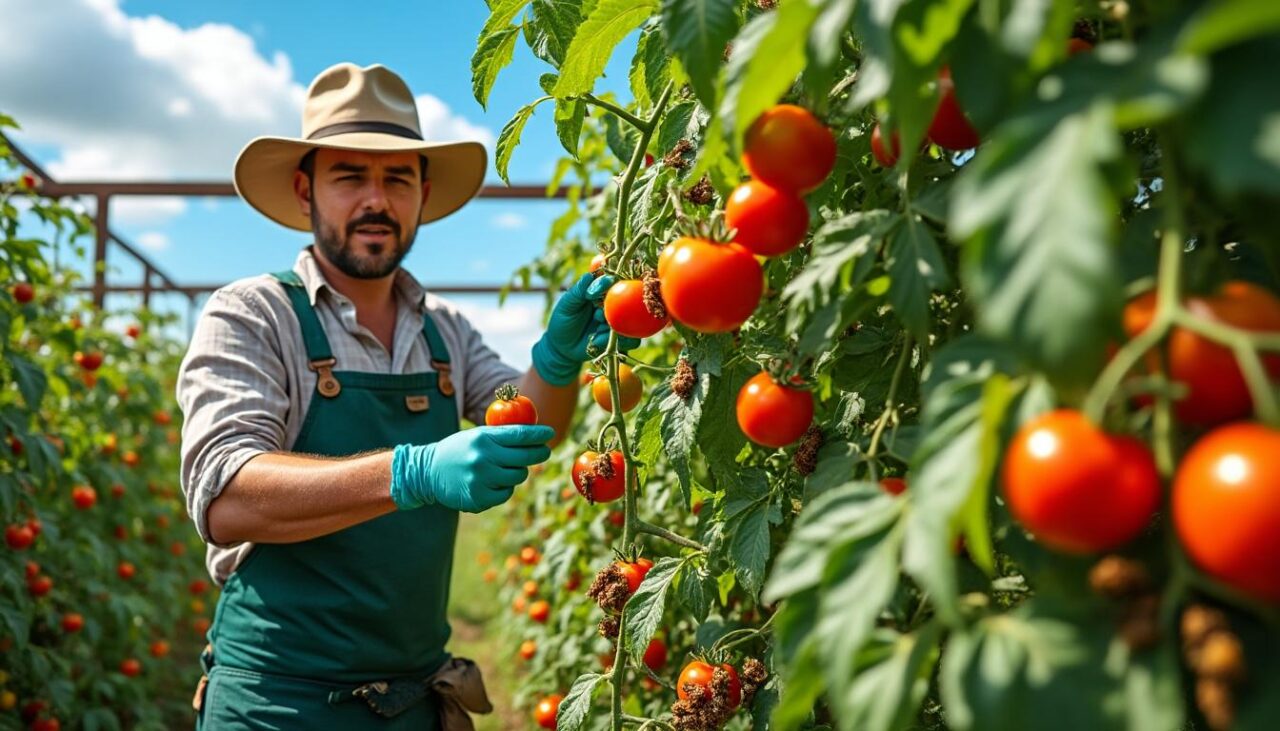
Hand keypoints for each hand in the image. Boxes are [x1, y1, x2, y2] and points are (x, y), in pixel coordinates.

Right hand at [389, 425, 554, 512]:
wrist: (428, 472)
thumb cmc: (459, 450)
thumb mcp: (476, 436)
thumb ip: (502, 435)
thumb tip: (535, 435)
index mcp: (483, 438)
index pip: (520, 435)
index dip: (539, 435)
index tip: (550, 434)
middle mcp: (483, 458)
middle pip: (525, 458)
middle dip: (539, 453)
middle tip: (544, 451)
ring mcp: (481, 479)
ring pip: (518, 476)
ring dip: (517, 472)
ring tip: (504, 468)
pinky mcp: (479, 498)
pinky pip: (506, 493)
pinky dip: (504, 488)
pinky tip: (492, 482)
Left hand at [531, 273, 641, 385]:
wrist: (561, 346)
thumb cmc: (563, 319)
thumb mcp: (568, 304)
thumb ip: (580, 290)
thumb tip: (590, 276)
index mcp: (604, 291)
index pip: (616, 281)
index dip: (616, 281)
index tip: (609, 283)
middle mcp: (615, 305)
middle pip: (630, 301)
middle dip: (616, 307)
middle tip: (598, 313)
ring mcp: (621, 322)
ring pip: (633, 321)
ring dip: (617, 324)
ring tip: (598, 327)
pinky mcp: (622, 340)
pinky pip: (632, 341)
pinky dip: (619, 341)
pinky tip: (598, 340)